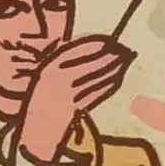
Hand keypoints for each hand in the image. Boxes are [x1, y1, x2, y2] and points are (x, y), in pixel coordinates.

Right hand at [18, 36, 135, 161]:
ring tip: (126, 60)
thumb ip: (67, 56)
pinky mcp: (76, 108)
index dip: (97, 42)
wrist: (38, 126)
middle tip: (126, 49)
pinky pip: (96, 93)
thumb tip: (98, 43)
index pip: (78, 49)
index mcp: (50, 65)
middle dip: (111, 55)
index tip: (111, 39)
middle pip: (90, 63)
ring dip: (114, 69)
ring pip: (96, 78)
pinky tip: (118, 77)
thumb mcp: (49, 70)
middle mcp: (58, 79)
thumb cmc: (46, 92)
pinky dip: (109, 84)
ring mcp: (66, 95)